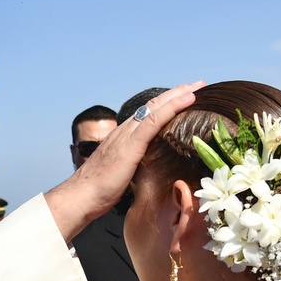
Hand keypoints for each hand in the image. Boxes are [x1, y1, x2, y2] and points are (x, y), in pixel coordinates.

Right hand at [46, 81, 205, 240]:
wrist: (82, 195)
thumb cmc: (100, 190)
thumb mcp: (123, 174)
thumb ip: (135, 166)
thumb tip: (150, 172)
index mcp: (124, 137)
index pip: (148, 115)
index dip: (167, 104)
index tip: (186, 98)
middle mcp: (125, 131)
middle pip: (154, 105)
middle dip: (176, 93)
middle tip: (198, 85)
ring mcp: (127, 135)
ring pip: (156, 108)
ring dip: (178, 95)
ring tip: (197, 87)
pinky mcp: (130, 144)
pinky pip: (154, 120)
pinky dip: (172, 107)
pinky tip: (187, 99)